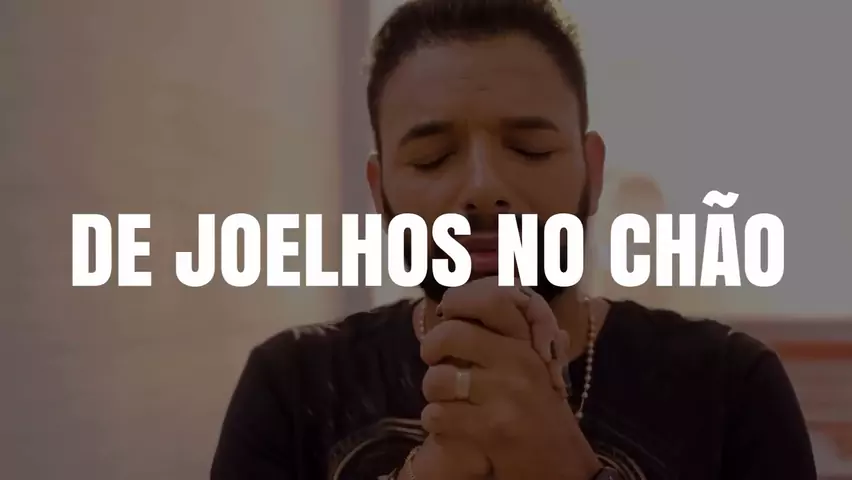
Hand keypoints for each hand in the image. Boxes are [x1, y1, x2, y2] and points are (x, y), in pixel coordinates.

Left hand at [419, 277, 600, 479]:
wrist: (564, 468)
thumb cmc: (542, 414)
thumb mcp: (536, 369)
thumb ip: (511, 336)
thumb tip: (466, 302)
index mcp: (529, 344)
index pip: (493, 300)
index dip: (459, 301)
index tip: (448, 312)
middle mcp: (520, 363)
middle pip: (450, 335)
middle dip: (431, 348)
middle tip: (434, 358)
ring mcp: (506, 396)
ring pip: (437, 379)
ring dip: (433, 393)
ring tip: (444, 399)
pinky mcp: (491, 429)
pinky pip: (438, 415)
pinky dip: (436, 422)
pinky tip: (449, 426)